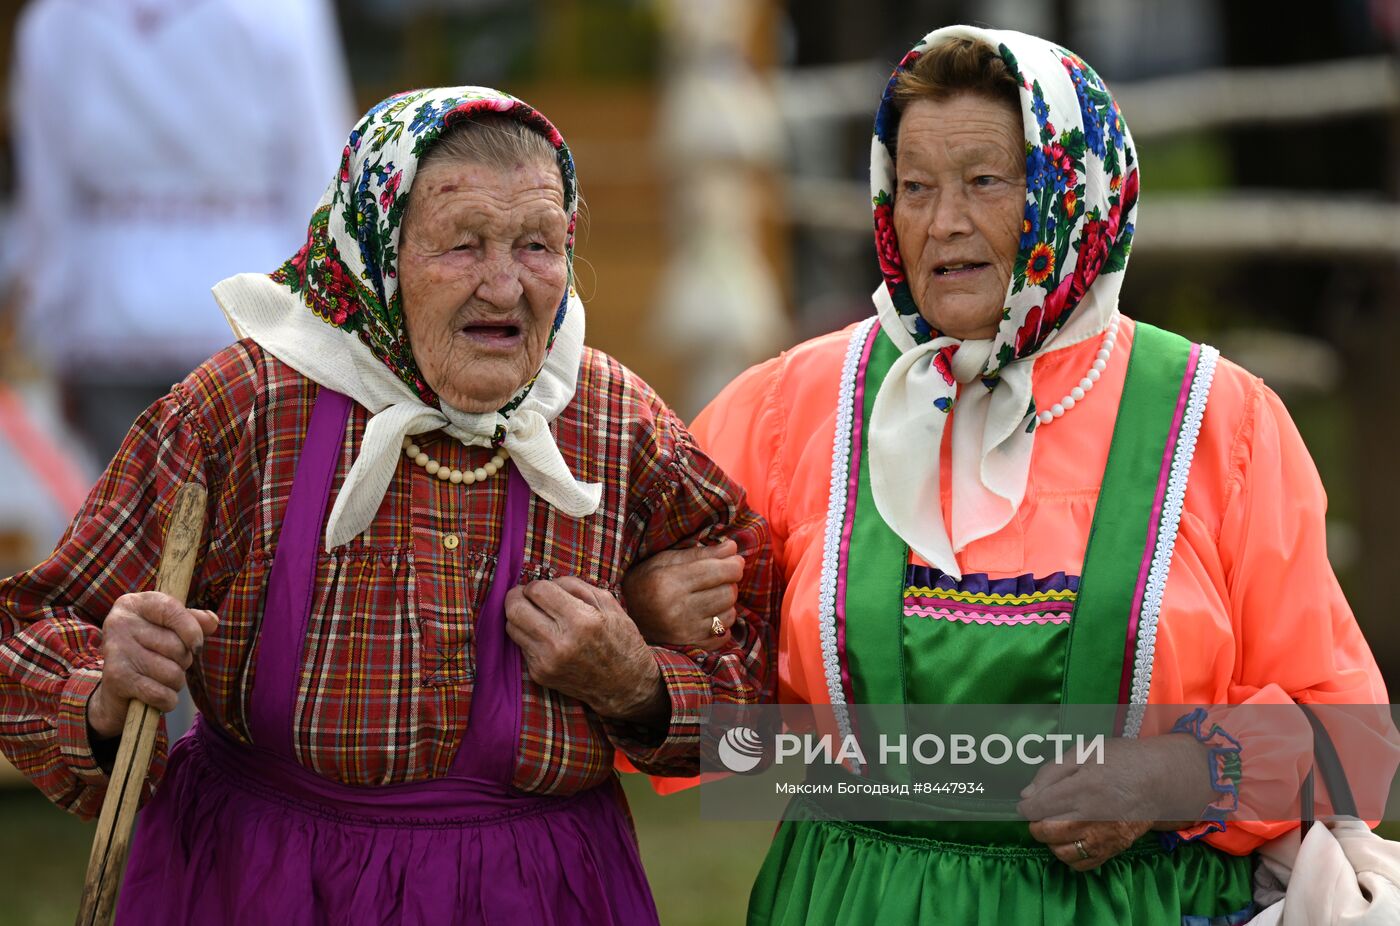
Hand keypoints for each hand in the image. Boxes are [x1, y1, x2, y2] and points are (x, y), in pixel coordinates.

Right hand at [87, 592, 219, 739]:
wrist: (114, 688)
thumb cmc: (148, 651)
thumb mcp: (168, 628)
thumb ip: (193, 620)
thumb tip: (212, 621)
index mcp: (134, 604)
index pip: (171, 609)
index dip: (192, 630)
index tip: (197, 646)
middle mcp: (120, 622)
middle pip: (177, 646)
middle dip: (182, 662)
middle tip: (167, 664)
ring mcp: (116, 650)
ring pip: (172, 673)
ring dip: (175, 683)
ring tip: (158, 679)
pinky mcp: (116, 678)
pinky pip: (161, 694)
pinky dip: (167, 700)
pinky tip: (156, 695)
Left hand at [505, 576, 668, 724]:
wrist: (626, 685)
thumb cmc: (621, 639)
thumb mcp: (608, 603)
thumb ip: (575, 586)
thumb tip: (546, 581)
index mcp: (581, 620)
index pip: (537, 590)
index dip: (537, 584)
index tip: (543, 588)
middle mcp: (560, 643)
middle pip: (515, 608)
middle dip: (518, 596)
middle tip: (527, 596)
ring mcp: (547, 662)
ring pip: (511, 627)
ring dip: (520, 615)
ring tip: (536, 615)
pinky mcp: (540, 674)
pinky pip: (521, 645)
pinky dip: (529, 636)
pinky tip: (546, 636)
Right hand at [621, 539, 743, 649]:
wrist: (623, 619)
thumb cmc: (645, 582)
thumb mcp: (666, 561)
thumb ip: (701, 553)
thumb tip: (733, 548)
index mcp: (668, 582)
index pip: (718, 571)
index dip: (734, 565)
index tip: (734, 562)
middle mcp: (676, 609)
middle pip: (728, 593)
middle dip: (729, 584)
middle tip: (717, 580)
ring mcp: (683, 632)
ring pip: (729, 615)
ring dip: (725, 605)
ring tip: (709, 598)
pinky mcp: (689, 647)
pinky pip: (723, 635)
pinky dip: (721, 625)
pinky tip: (707, 617)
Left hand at [1017, 734, 1214, 869]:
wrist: (1160, 780)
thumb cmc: (1121, 760)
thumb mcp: (1085, 752)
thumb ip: (1052, 772)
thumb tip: (1027, 795)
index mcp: (1083, 788)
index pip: (1040, 807)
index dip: (1026, 808)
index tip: (1026, 804)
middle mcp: (1092, 816)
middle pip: (1047, 831)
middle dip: (1035, 824)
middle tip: (1039, 814)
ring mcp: (1104, 836)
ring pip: (1062, 851)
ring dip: (1050, 841)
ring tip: (1055, 827)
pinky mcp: (1114, 848)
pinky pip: (1082, 863)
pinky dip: (1069, 856)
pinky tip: (1070, 840)